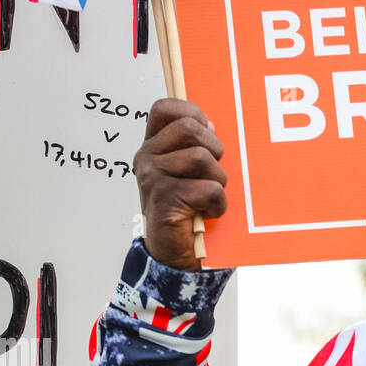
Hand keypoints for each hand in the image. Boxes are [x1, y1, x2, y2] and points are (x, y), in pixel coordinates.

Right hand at [133, 99, 227, 270]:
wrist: (173, 257)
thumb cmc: (187, 213)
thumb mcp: (190, 174)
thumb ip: (194, 147)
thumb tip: (209, 125)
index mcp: (153, 147)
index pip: (164, 108)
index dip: (191, 113)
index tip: (205, 133)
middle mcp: (148, 158)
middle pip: (189, 128)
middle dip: (213, 150)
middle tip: (213, 174)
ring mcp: (153, 177)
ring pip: (201, 158)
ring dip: (218, 180)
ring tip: (209, 198)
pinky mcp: (165, 199)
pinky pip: (209, 189)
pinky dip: (218, 204)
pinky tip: (208, 213)